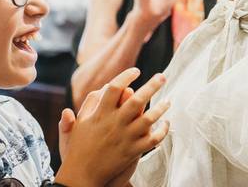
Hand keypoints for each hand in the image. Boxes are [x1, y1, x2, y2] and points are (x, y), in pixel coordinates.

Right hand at [55, 68, 170, 185]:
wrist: (81, 176)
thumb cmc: (80, 147)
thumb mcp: (79, 123)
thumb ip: (90, 103)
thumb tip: (104, 86)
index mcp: (100, 114)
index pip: (114, 88)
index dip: (126, 76)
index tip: (136, 70)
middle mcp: (114, 124)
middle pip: (137, 99)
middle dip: (152, 85)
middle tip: (162, 76)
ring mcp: (125, 138)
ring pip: (149, 119)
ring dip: (161, 108)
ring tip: (168, 101)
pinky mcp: (133, 151)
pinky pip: (153, 139)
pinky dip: (163, 130)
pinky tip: (166, 123)